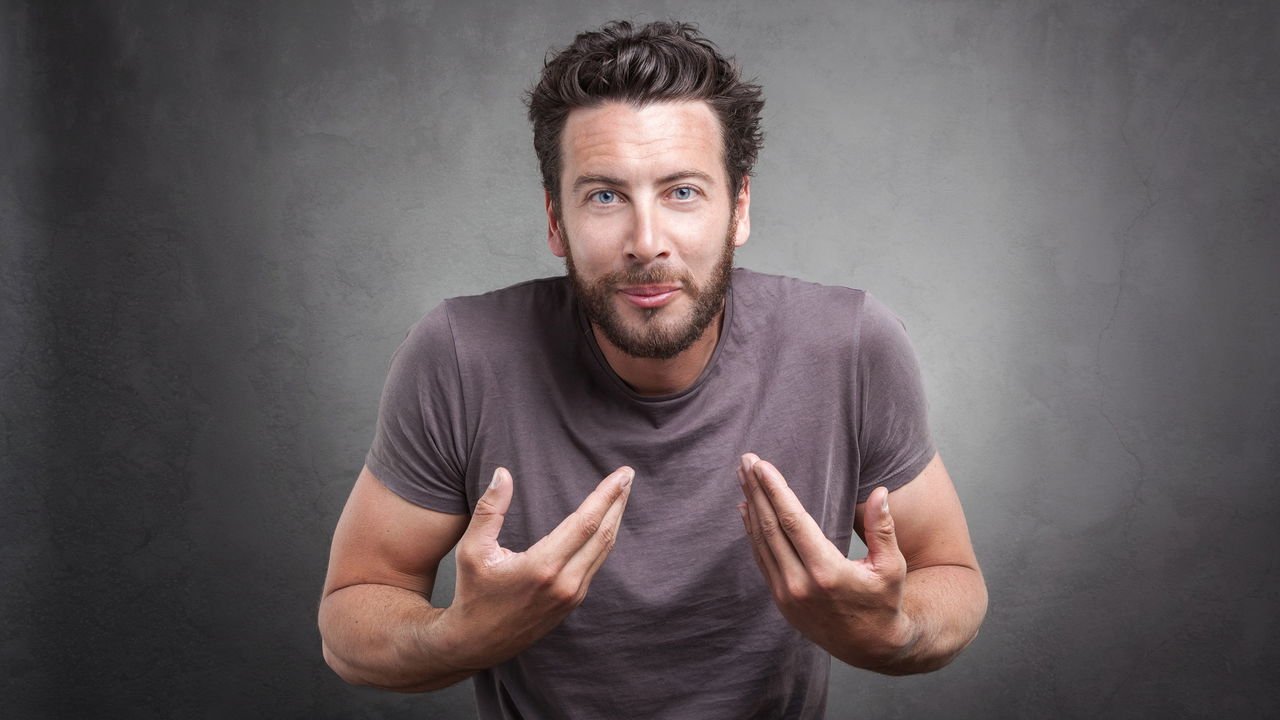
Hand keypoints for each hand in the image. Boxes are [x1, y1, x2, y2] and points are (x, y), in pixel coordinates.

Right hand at [432, 465, 632, 671]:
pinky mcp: (572, 602)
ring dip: (615, 519)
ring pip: (604, 550)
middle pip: (603, 534)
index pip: (586, 523)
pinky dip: (605, 539)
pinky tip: (606, 524)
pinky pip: (596, 564)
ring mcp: (572, 595)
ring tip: (622, 494)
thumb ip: (490, 510)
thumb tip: (503, 473)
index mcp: (543, 566)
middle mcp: (564, 582)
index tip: (622, 474)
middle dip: (618, 502)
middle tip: (629, 475)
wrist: (477, 643)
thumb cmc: (473, 594)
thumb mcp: (472, 550)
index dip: (606, 495)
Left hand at [736, 453, 914, 665]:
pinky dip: (751, 532)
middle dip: (756, 491)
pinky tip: (747, 509)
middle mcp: (800, 584)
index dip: (775, 491)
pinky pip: (761, 558)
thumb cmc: (884, 601)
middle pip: (770, 527)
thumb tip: (880, 492)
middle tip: (747, 460)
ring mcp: (786, 594)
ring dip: (751, 506)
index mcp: (827, 572)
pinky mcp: (780, 600)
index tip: (761, 466)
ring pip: (761, 542)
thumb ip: (883, 528)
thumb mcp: (892, 566)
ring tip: (743, 478)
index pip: (793, 522)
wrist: (870, 646)